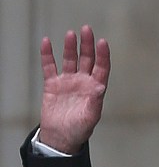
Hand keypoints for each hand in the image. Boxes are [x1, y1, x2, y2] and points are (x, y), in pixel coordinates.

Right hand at [38, 25, 110, 153]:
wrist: (61, 137)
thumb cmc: (79, 130)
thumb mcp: (90, 118)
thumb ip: (95, 102)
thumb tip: (100, 87)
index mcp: (95, 90)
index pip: (101, 68)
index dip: (102, 56)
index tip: (102, 42)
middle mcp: (82, 83)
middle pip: (86, 60)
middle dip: (87, 45)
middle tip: (87, 29)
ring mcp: (67, 82)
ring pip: (69, 60)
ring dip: (70, 47)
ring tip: (70, 34)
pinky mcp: (52, 84)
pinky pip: (49, 66)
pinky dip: (48, 55)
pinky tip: (47, 42)